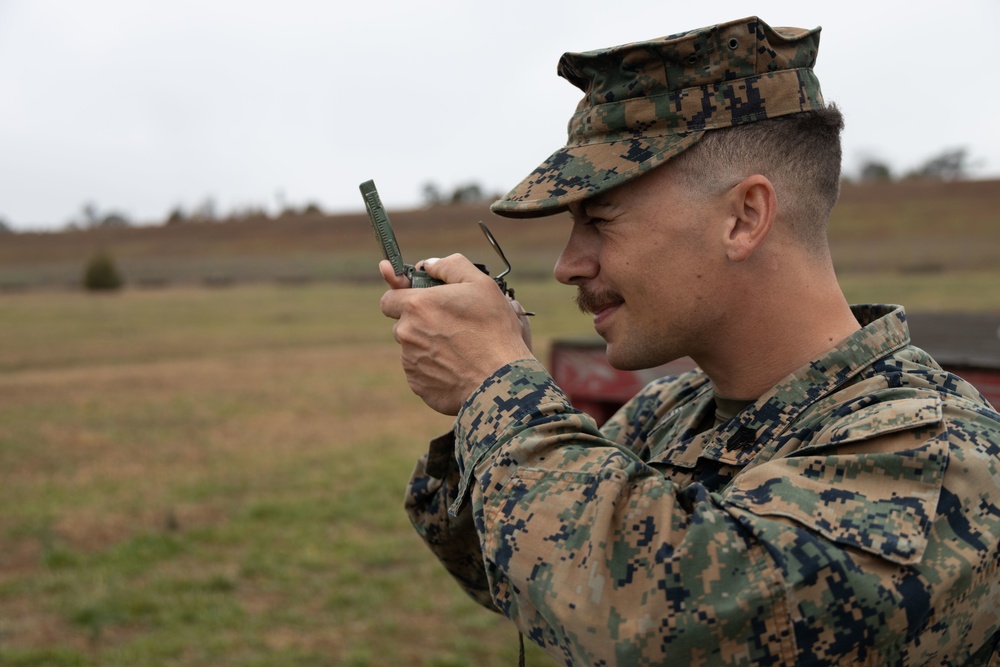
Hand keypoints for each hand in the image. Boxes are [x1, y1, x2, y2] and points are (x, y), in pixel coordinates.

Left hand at [379, 255, 533, 414]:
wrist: (501, 381)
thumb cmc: (494, 331)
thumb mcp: (481, 284)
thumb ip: (450, 266)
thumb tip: (428, 265)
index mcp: (417, 305)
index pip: (389, 298)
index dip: (402, 297)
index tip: (416, 300)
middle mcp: (407, 333)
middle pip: (404, 324)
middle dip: (422, 323)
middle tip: (452, 326)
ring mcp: (410, 362)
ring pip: (413, 348)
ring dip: (429, 345)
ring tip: (461, 349)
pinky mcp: (418, 385)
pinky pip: (421, 372)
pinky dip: (435, 368)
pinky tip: (459, 367)